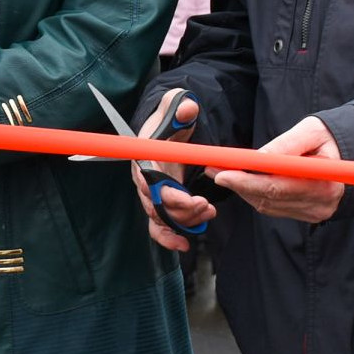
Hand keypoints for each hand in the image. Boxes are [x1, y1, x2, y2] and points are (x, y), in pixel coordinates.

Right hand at [133, 94, 211, 251]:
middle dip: (181, 208)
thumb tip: (188, 109)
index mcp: (145, 158)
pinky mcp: (162, 206)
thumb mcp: (176, 109)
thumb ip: (181, 108)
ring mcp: (152, 196)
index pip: (147, 177)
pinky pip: (161, 228)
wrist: (168, 133)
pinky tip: (184, 245)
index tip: (179, 195)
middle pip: (156, 203)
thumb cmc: (170, 122)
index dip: (160, 190)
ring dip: (185, 220)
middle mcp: (144, 180)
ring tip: (209, 211)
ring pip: (162, 218)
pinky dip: (170, 239)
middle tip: (205, 204)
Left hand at [212, 115, 344, 224]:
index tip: (223, 173)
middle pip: (268, 199)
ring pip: (266, 205)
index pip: (278, 187)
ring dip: (242, 189)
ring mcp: (313, 213)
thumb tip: (257, 158)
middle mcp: (320, 204)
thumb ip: (286, 144)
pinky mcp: (306, 214)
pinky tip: (242, 180)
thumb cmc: (329, 138)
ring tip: (222, 171)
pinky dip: (254, 194)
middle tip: (214, 169)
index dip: (247, 181)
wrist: (349, 155)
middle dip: (238, 184)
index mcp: (325, 182)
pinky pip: (272, 207)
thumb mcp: (311, 131)